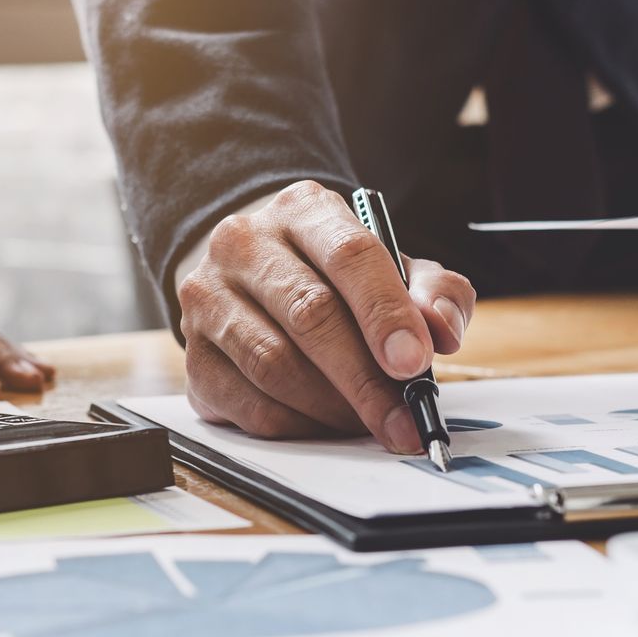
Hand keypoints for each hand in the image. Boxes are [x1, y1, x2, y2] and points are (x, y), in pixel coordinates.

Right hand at [178, 181, 476, 452]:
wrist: (255, 275)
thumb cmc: (336, 277)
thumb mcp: (396, 269)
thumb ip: (434, 293)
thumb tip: (443, 332)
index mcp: (303, 210)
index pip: (349, 254)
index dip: (385, 313)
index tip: (416, 362)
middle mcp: (245, 244)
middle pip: (310, 314)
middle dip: (365, 378)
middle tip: (404, 420)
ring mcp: (209, 298)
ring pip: (274, 365)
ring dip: (333, 407)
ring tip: (370, 421)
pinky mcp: (194, 356)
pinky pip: (249, 404)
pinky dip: (297, 425)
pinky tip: (326, 424)